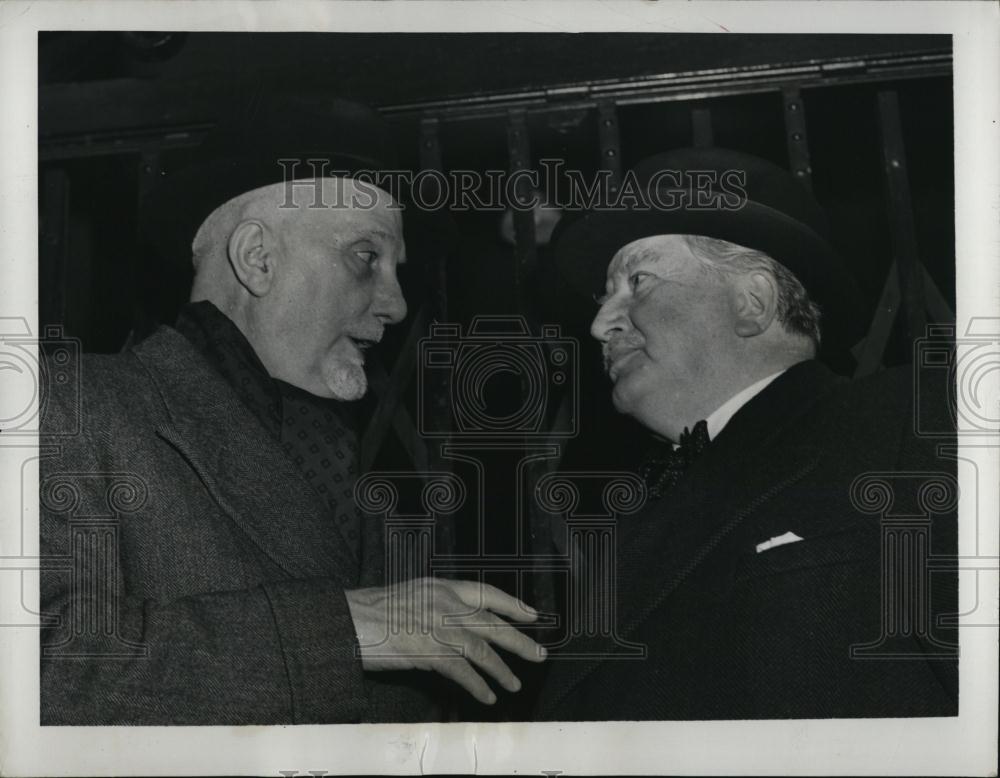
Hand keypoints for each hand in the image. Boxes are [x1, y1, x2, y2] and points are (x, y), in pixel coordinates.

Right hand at [345, 577, 546, 704]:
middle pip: (493, 623)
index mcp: (442, 586)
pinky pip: (463, 673)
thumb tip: (461, 619)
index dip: (512, 604)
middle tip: (539, 654)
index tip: (531, 615)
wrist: (352, 622)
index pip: (487, 592)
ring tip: (515, 684)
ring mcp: (441, 628)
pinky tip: (488, 696)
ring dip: (503, 670)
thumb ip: (439, 602)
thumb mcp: (413, 593)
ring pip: (484, 650)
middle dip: (520, 640)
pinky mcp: (432, 653)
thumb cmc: (374, 610)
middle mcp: (447, 604)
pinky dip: (479, 686)